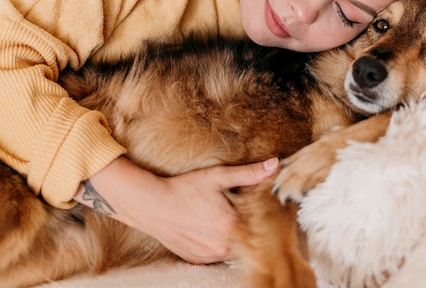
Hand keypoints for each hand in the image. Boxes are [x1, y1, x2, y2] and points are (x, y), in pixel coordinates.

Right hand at [74, 156, 278, 263]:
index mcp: (232, 226)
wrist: (151, 205)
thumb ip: (248, 174)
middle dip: (244, 224)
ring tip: (218, 216)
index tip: (253, 204)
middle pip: (246, 238)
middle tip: (232, 208)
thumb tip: (274, 165)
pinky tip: (207, 227)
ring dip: (230, 236)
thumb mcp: (217, 177)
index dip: (259, 214)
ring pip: (231, 248)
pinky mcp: (197, 260)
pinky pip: (215, 254)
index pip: (259, 225)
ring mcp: (209, 256)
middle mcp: (223, 247)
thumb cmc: (183, 188)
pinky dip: (215, 243)